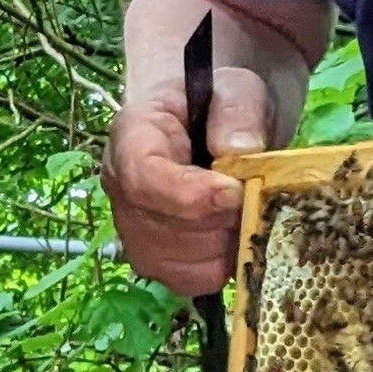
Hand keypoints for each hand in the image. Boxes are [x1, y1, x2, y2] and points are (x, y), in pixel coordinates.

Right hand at [102, 48, 257, 295]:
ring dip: (225, 242)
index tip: (235, 192)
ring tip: (242, 207)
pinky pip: (195, 282)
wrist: (212, 127)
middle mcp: (120, 191)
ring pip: (181, 263)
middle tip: (252, 191)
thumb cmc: (218, 104)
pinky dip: (225, 264)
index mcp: (130, 137)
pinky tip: (235, 232)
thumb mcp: (236, 89)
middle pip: (164, 230)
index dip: (189, 195)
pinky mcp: (159, 264)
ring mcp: (134, 233)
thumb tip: (241, 151)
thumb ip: (238, 111)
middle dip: (220, 219)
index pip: (142, 178)